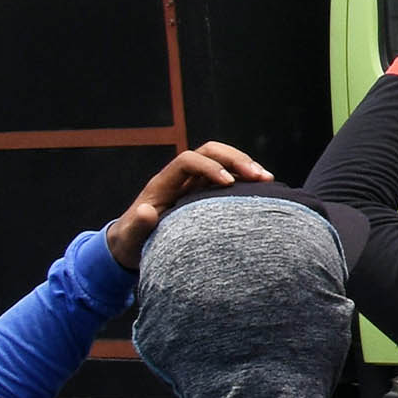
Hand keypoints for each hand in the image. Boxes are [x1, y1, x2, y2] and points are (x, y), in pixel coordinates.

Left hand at [107, 141, 274, 267]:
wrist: (132, 246)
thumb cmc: (130, 242)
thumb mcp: (129, 238)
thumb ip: (136, 226)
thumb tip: (146, 211)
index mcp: (163, 184)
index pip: (188, 160)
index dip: (209, 166)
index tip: (227, 183)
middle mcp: (181, 178)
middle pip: (211, 152)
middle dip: (235, 159)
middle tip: (259, 176)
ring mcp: (194, 184)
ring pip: (223, 160)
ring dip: (246, 165)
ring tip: (268, 179)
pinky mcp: (206, 193)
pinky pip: (229, 177)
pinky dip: (246, 179)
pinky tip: (263, 191)